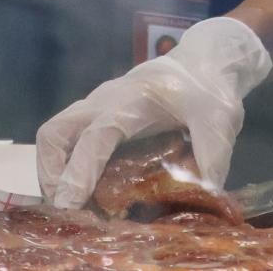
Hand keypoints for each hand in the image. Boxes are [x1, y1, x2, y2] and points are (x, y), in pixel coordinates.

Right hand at [35, 17, 271, 208]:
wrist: (204, 62)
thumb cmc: (208, 90)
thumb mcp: (220, 120)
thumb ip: (212, 155)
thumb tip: (205, 195)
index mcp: (132, 101)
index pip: (96, 135)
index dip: (81, 170)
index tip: (71, 204)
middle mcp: (103, 103)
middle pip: (55, 133)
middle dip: (52, 175)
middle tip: (68, 212)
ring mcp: (95, 108)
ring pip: (54, 136)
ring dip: (53, 174)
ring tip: (73, 209)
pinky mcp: (96, 117)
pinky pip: (65, 141)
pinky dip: (64, 168)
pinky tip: (83, 195)